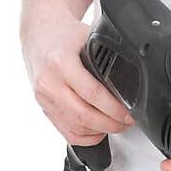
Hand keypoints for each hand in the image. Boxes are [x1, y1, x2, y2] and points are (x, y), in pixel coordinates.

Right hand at [24, 17, 134, 145]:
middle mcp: (49, 83)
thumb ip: (105, 55)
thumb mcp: (87, 36)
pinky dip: (85, 136)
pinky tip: (98, 131)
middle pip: (83, 116)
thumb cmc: (63, 34)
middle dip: (110, 124)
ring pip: (75, 127)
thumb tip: (131, 72)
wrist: (39, 34)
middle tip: (126, 122)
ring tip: (116, 126)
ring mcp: (44, 98)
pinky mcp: (44, 107)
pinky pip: (65, 132)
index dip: (113, 108)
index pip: (92, 93)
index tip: (128, 113)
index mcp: (60, 63)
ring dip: (99, 131)